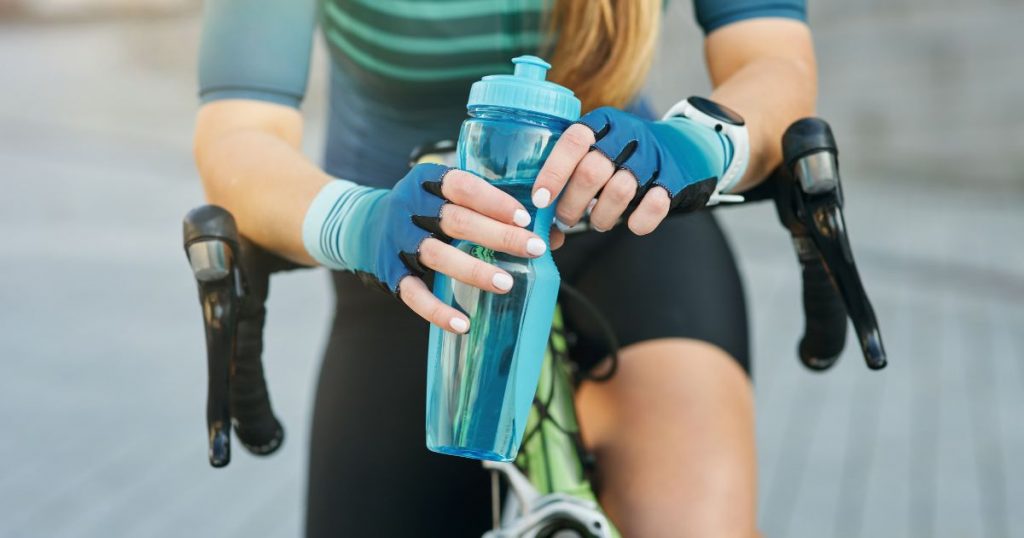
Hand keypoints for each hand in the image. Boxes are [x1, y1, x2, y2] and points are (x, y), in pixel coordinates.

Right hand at [391, 164, 554, 333]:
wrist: (365, 225)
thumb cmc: (428, 211)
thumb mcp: (452, 199)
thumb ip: (496, 212)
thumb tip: (553, 236)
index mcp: (428, 181)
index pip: (462, 186)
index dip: (493, 200)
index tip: (524, 216)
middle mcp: (410, 208)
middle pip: (456, 221)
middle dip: (498, 235)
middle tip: (534, 248)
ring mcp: (398, 241)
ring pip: (437, 255)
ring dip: (473, 270)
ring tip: (506, 283)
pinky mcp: (389, 273)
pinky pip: (414, 294)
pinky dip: (437, 311)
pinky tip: (463, 324)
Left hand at [531, 107, 724, 234]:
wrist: (686, 146)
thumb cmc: (627, 154)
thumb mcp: (600, 147)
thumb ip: (572, 169)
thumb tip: (538, 213)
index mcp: (603, 123)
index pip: (573, 141)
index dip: (553, 172)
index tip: (540, 199)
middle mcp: (628, 135)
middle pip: (591, 171)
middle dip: (571, 204)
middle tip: (564, 219)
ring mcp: (654, 156)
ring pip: (619, 191)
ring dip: (601, 216)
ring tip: (596, 222)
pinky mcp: (675, 178)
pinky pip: (654, 205)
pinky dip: (639, 221)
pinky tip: (632, 223)